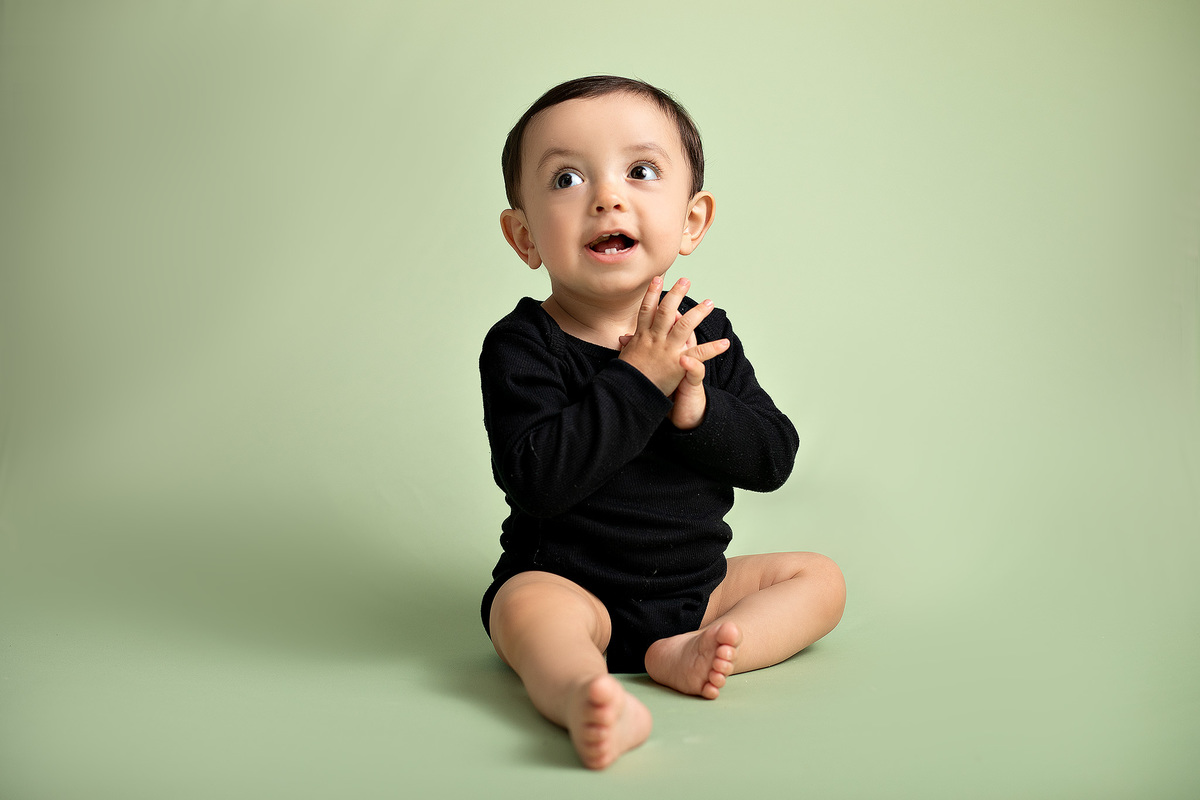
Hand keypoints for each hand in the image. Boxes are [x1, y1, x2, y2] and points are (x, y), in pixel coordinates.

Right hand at [617, 277, 728, 425]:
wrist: (629, 393)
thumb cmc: (626, 377)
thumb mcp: (624, 357)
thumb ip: (628, 345)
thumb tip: (624, 337)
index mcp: (642, 337)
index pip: (647, 310)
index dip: (652, 293)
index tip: (658, 279)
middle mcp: (655, 339)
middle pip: (666, 311)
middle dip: (676, 294)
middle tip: (685, 281)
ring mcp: (667, 350)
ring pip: (684, 326)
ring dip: (698, 312)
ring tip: (709, 302)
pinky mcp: (678, 364)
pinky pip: (698, 354)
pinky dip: (713, 348)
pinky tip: (725, 342)